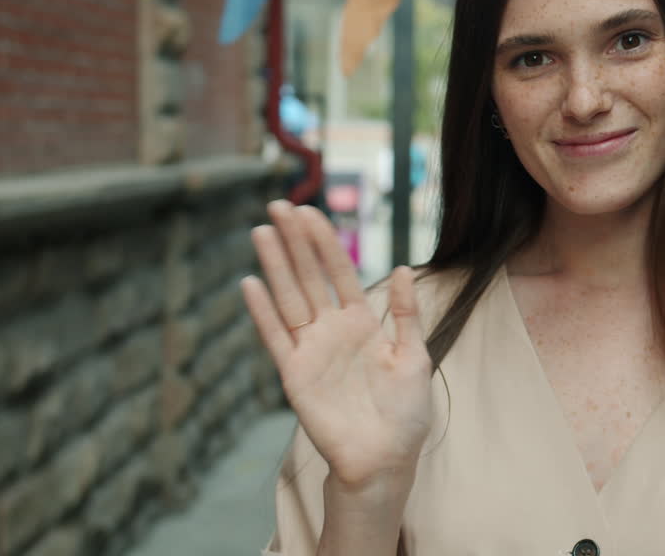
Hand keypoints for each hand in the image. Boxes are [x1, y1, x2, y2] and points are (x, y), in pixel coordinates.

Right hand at [241, 201, 432, 493]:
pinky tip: (250, 284)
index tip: (311, 211)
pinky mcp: (294, 376)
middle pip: (309, 277)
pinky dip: (262, 312)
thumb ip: (404, 314)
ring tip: (261, 231)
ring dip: (275, 266)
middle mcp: (332, 332)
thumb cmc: (405, 414)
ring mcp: (310, 351)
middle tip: (278, 205)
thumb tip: (402, 269)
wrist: (385, 459)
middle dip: (294, 242)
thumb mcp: (414, 356)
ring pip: (288, 298)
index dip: (325, 242)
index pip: (339, 273)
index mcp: (362, 324)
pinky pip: (275, 338)